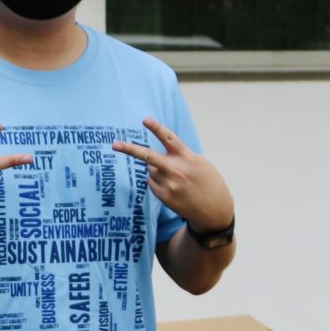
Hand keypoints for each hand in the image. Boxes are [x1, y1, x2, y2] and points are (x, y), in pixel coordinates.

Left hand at [113, 117, 233, 232]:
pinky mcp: (164, 197)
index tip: (145, 120)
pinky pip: (151, 183)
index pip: (170, 139)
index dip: (157, 128)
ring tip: (177, 179)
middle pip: (148, 157)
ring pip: (151, 170)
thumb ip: (180, 157)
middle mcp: (177, 171)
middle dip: (130, 149)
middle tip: (114, 144)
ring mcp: (170, 185)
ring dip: (158, 170)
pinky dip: (158, 182)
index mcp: (188, 158)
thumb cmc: (208, 182)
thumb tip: (152, 161)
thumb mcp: (200, 164)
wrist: (214, 211)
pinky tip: (173, 189)